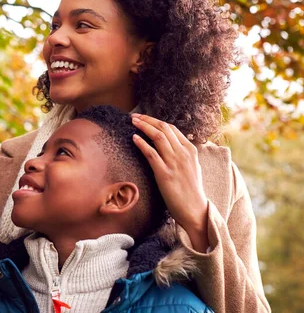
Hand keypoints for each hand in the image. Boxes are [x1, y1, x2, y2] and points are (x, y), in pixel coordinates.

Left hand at [131, 113, 208, 252]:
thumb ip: (183, 153)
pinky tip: (134, 138)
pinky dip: (142, 143)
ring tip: (132, 122)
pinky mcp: (165, 173)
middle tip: (134, 116)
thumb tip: (172, 143)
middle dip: (147, 119)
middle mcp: (183, 153)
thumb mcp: (192, 166)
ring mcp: (174, 163)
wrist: (194, 209)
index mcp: (190, 150)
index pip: (172, 128)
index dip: (156, 121)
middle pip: (164, 128)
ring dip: (143, 126)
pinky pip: (151, 154)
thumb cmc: (191, 190)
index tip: (144, 118)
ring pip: (158, 137)